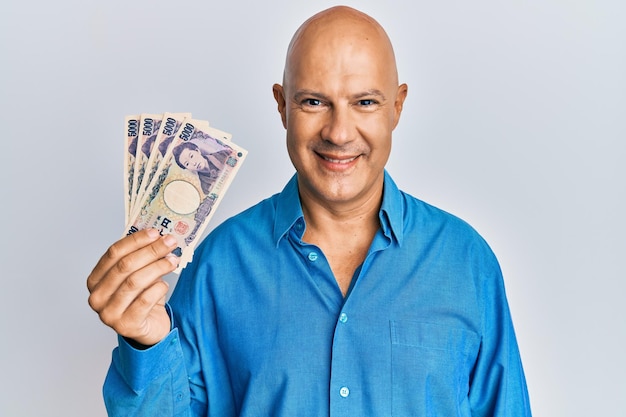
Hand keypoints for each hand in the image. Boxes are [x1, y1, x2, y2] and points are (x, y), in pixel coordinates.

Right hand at [87, 229, 178, 345]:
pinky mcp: (125, 326)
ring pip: (135, 282)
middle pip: (125, 266)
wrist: (149, 328)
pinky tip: (164, 284)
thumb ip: (140, 258)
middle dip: (150, 251)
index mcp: (95, 280)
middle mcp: (97, 297)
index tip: (155, 232)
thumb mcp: (138, 275)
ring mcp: (108, 313)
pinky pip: (144, 301)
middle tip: (169, 242)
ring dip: (158, 267)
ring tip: (173, 260)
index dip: (135, 240)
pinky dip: (157, 289)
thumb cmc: (142, 298)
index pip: (113, 253)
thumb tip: (158, 236)